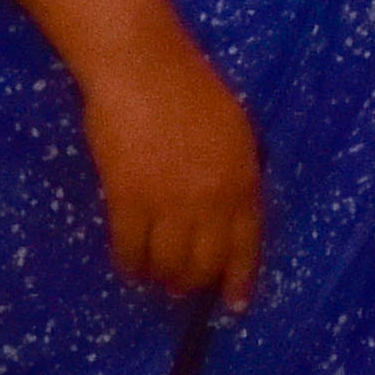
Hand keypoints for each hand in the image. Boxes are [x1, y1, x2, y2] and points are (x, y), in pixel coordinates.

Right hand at [78, 31, 263, 305]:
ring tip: (157, 283)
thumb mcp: (236, 135)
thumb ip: (237, 175)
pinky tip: (130, 269)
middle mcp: (212, 201)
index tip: (235, 305)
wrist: (145, 70)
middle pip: (206, 261)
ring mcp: (170, 202)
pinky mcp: (128, 198)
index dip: (239, 278)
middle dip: (195, 283)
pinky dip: (130, 264)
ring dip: (163, 278)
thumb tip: (230, 212)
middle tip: (183, 291)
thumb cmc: (192, 91)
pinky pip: (130, 247)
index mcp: (244, 182)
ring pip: (168, 261)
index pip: (247, 244)